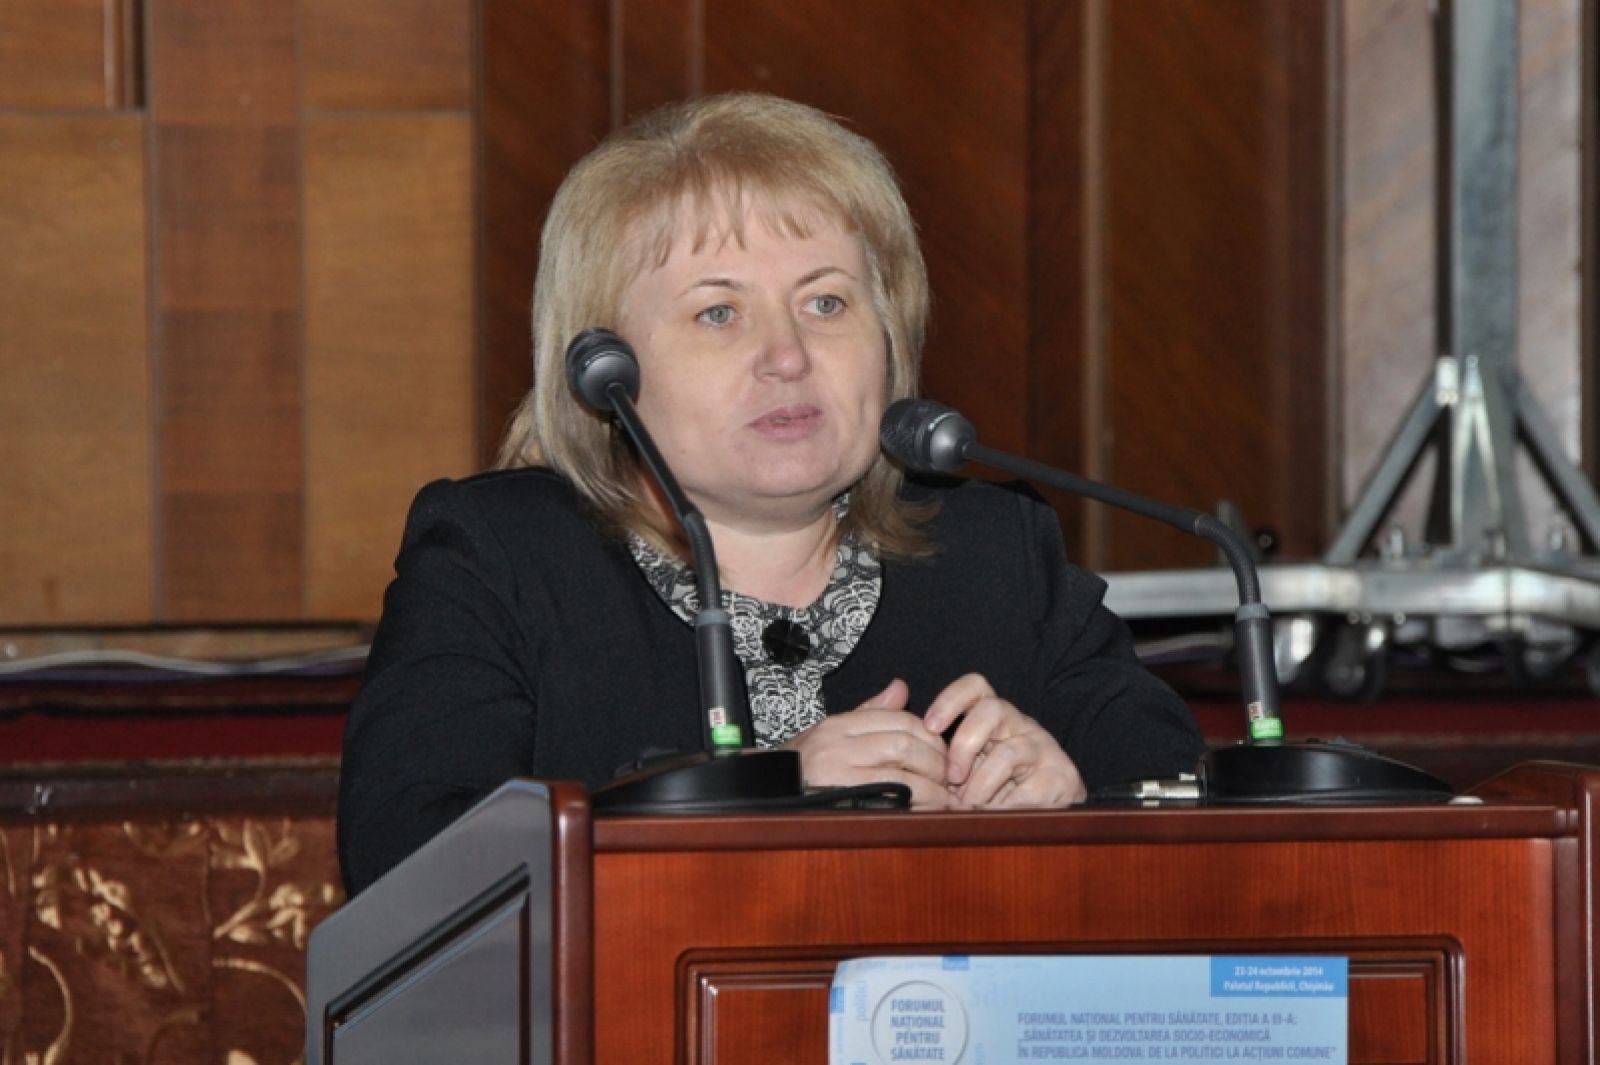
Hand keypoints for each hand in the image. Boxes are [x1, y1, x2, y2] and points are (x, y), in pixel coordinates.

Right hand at [784, 679, 951, 808]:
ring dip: (933, 785)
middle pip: (904, 742)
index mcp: (838, 726)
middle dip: (935, 759)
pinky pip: (891, 801)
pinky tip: (929, 809)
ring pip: (902, 771)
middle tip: (950, 775)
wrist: (766, 796)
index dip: (929, 735)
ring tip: (945, 796)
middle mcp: (837, 746)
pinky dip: (918, 804)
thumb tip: (901, 688)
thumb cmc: (802, 768)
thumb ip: (869, 712)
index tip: (942, 751)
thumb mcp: (831, 733)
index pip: (898, 719)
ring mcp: (838, 777)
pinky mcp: (843, 806)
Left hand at [923, 673, 1086, 808]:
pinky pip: (1028, 789)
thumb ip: (941, 760)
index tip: (930, 726)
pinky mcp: (1061, 775)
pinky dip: (1004, 808)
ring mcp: (1043, 748)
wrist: (1049, 816)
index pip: (976, 687)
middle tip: (952, 777)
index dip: (950, 700)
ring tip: (970, 807)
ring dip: (980, 787)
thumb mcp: (965, 771)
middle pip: (991, 709)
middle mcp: (1020, 725)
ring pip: (1007, 752)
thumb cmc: (997, 791)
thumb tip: (906, 754)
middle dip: (964, 744)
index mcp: (994, 718)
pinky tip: (995, 818)